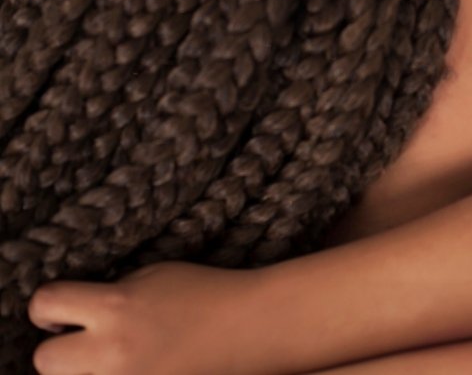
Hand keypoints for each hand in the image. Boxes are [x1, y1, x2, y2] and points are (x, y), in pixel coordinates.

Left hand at [29, 262, 264, 374]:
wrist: (256, 327)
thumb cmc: (209, 294)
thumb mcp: (153, 277)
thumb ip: (110, 295)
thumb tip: (77, 313)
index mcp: (116, 307)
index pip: (46, 304)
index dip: (47, 307)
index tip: (59, 313)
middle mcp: (114, 351)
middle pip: (45, 359)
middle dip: (62, 349)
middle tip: (85, 343)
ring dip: (86, 371)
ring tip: (115, 360)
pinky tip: (140, 366)